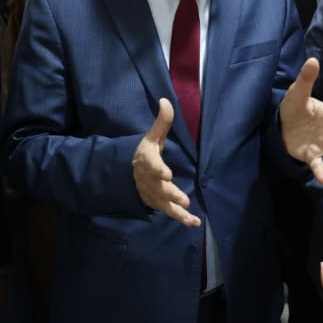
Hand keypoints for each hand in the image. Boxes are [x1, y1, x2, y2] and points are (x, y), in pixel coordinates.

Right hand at [132, 98, 200, 226]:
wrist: (128, 174)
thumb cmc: (145, 153)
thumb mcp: (152, 137)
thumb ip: (161, 122)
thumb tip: (165, 100)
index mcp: (147, 161)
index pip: (151, 165)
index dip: (157, 169)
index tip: (166, 173)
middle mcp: (148, 180)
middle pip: (158, 188)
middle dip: (169, 193)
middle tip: (182, 198)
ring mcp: (152, 194)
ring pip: (164, 203)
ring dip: (176, 209)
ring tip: (188, 210)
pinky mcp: (158, 204)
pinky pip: (169, 212)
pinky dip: (181, 218)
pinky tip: (194, 222)